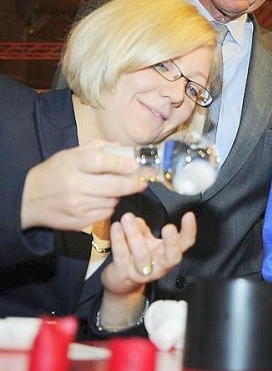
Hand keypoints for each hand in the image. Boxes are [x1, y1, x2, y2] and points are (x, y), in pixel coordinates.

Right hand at [20, 141, 146, 230]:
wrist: (28, 200)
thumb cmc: (54, 173)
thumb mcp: (70, 154)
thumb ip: (98, 149)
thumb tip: (125, 149)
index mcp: (72, 164)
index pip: (102, 162)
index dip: (122, 164)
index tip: (136, 165)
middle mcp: (74, 186)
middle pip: (114, 186)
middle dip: (134, 183)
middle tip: (144, 180)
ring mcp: (77, 207)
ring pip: (113, 201)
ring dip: (120, 195)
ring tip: (114, 188)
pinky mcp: (80, 222)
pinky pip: (106, 213)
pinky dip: (109, 206)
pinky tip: (102, 200)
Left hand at [98, 212, 196, 329]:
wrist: (121, 281)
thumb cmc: (136, 257)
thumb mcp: (144, 241)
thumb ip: (142, 228)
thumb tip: (136, 218)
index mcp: (168, 253)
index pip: (185, 243)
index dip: (190, 230)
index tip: (188, 215)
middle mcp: (160, 265)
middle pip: (172, 257)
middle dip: (172, 242)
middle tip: (169, 227)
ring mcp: (143, 272)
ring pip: (142, 256)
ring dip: (135, 235)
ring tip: (128, 218)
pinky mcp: (124, 274)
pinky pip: (122, 256)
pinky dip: (118, 240)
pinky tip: (116, 227)